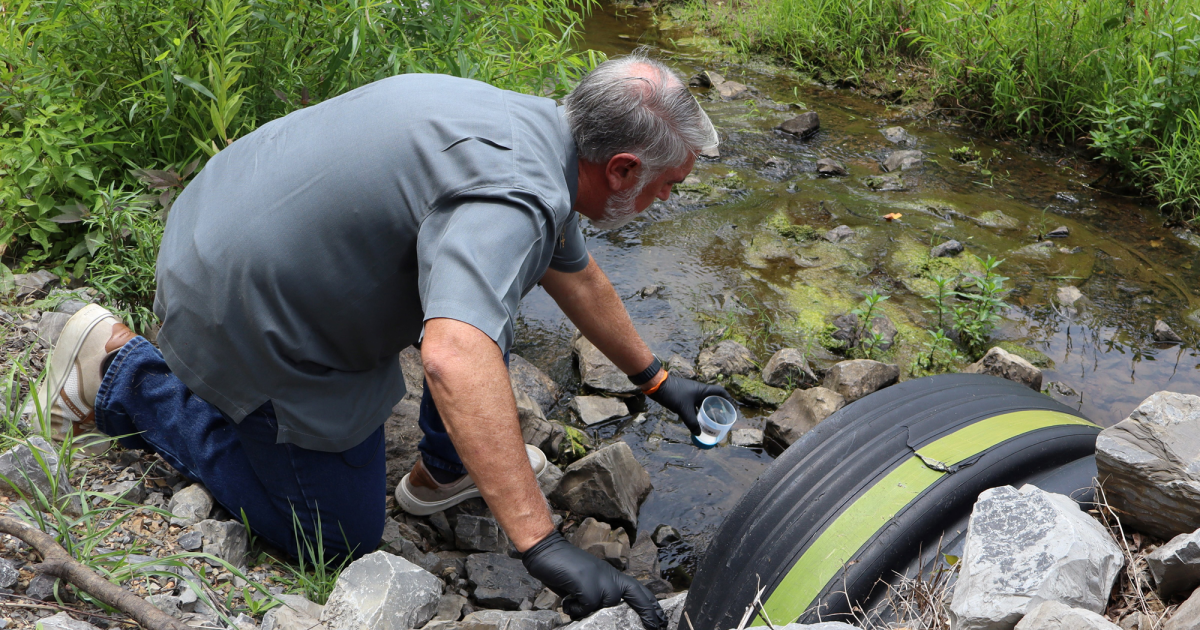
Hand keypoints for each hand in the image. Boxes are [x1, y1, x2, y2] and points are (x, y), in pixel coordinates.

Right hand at [522, 531, 665, 628]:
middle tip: (657, 627)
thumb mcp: (588, 582)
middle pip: (630, 599)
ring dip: (585, 610)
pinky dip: (573, 607)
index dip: (652, 606)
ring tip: (573, 599)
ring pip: (604, 607)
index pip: (638, 591)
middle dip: (645, 614)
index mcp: (612, 576)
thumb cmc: (565, 568)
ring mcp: (601, 581)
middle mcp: (610, 577)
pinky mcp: (589, 586)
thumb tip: (605, 611)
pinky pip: (586, 608)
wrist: (547, 550)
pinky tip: (567, 598)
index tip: (661, 620)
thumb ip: (599, 595)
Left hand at [647, 373, 735, 435]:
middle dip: (719, 407)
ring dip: (708, 411)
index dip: (728, 398)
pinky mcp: (684, 398)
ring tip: (712, 422)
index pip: (720, 392)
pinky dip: (698, 413)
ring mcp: (691, 394)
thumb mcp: (684, 409)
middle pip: (713, 399)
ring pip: (703, 403)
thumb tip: (698, 434)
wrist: (657, 386)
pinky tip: (697, 422)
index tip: (733, 407)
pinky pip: (695, 406)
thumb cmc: (673, 394)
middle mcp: (699, 391)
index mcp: (703, 390)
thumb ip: (692, 422)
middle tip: (723, 418)